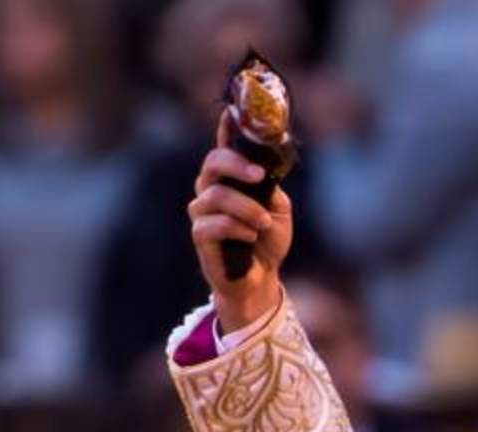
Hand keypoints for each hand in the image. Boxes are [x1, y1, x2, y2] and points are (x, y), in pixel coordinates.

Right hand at [187, 111, 291, 331]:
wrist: (262, 277)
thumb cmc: (268, 239)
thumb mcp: (277, 207)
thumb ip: (268, 185)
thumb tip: (264, 168)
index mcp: (231, 178)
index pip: (224, 146)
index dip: (226, 126)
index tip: (231, 109)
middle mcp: (210, 189)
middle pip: (212, 162)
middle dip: (236, 164)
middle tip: (258, 176)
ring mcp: (202, 212)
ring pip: (217, 195)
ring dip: (247, 209)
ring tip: (262, 224)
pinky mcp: (200, 236)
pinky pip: (213, 223)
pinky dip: (238, 228)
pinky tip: (251, 236)